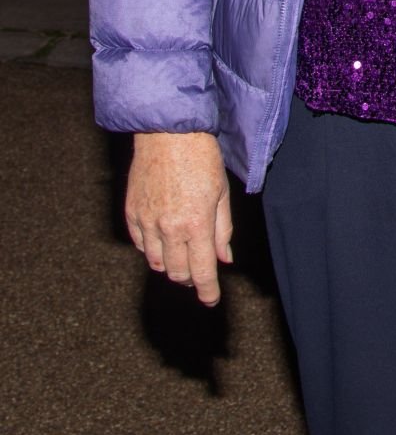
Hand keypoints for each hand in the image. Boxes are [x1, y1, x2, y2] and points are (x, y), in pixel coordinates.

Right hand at [126, 131, 232, 306]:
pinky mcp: (131, 214)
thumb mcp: (222, 192)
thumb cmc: (202, 158)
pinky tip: (164, 240)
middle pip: (177, 273)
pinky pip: (141, 246)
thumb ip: (223, 230)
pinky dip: (153, 250)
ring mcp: (147, 222)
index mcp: (197, 223)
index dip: (207, 291)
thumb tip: (224, 259)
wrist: (168, 133)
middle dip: (191, 279)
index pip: (202, 271)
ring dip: (171, 266)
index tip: (211, 301)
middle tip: (200, 273)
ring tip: (183, 256)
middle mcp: (169, 228)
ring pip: (157, 263)